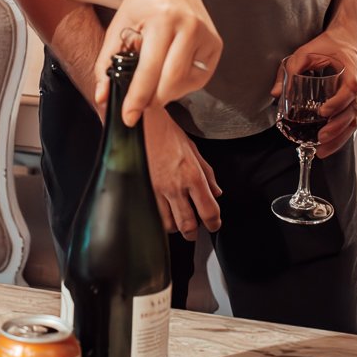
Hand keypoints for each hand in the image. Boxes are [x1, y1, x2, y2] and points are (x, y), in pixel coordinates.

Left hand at [94, 0, 221, 124]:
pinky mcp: (216, 43)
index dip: (138, 96)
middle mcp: (189, 26)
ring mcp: (206, 34)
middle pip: (172, 80)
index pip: (150, 69)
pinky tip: (168, 75)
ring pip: (186, 82)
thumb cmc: (139, 6)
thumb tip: (103, 97)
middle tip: (138, 107)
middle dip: (153, 100)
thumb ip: (106, 64)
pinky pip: (199, 77)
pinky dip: (181, 84)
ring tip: (151, 85)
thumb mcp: (117, 29)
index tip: (129, 116)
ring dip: (166, 93)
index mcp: (163, 20)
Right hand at [145, 106, 222, 240]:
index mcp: (193, 175)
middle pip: (188, 225)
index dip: (214, 223)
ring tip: (177, 222)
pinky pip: (151, 215)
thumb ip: (207, 173)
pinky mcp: (141, 190)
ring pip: (168, 225)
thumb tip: (217, 192)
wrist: (139, 123)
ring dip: (175, 227)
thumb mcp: (193, 149)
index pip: (208, 210)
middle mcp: (175, 186)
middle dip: (193, 234)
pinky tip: (162, 214)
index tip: (214, 225)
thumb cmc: (165, 132)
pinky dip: (159, 220)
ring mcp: (156, 190)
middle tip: (195, 232)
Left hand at [273, 29, 356, 155]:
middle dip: (337, 128)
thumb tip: (277, 93)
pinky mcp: (354, 104)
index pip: (349, 91)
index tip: (324, 112)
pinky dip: (340, 136)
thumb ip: (291, 70)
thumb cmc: (331, 45)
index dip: (338, 103)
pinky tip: (327, 145)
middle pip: (353, 112)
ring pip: (353, 122)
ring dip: (339, 138)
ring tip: (322, 149)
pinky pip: (350, 123)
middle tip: (321, 137)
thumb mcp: (307, 52)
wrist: (349, 40)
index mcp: (351, 73)